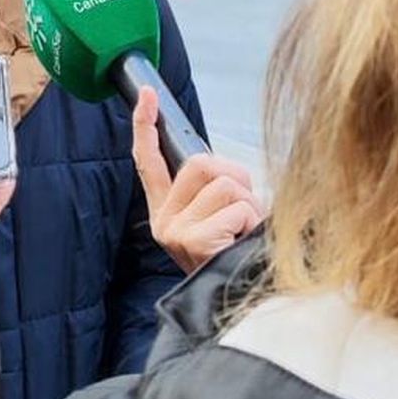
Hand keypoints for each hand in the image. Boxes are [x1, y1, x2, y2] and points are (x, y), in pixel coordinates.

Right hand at [131, 87, 262, 272]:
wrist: (241, 303)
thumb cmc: (236, 259)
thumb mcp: (221, 220)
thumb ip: (214, 192)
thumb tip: (224, 171)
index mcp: (167, 210)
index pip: (148, 161)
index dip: (145, 125)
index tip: (147, 95)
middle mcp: (164, 220)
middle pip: (202, 164)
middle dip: (236, 180)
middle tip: (243, 214)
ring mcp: (175, 231)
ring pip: (225, 184)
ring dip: (249, 205)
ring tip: (246, 234)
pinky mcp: (192, 240)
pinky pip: (236, 208)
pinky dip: (251, 222)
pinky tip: (243, 245)